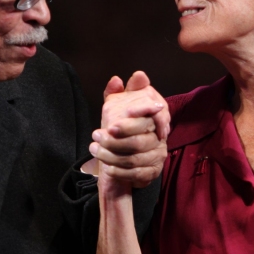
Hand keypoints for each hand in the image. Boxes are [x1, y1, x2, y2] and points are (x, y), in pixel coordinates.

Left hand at [88, 71, 169, 188]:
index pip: (155, 114)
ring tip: (93, 148)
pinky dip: (118, 171)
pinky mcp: (152, 172)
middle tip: (96, 134)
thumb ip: (117, 93)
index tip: (118, 118)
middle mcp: (160, 137)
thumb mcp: (116, 108)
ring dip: (110, 155)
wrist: (122, 157)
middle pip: (140, 140)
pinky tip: (106, 166)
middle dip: (115, 139)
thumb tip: (121, 78)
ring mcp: (158, 155)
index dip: (140, 114)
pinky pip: (136, 174)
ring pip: (134, 158)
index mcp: (154, 117)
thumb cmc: (119, 128)